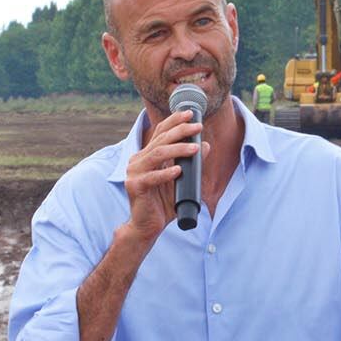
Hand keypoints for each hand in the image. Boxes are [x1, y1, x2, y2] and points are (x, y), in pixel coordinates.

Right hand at [124, 109, 203, 242]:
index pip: (160, 132)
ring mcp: (134, 172)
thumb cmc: (163, 203)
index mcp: (146, 155)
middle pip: (160, 140)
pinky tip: (179, 171)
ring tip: (195, 148)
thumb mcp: (181, 180)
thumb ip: (192, 164)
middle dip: (181, 131)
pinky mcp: (135, 186)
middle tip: (198, 127)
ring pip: (157, 154)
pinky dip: (166, 173)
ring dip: (178, 149)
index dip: (174, 121)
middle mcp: (138, 160)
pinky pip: (152, 177)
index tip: (190, 113)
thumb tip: (206, 145)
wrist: (147, 226)